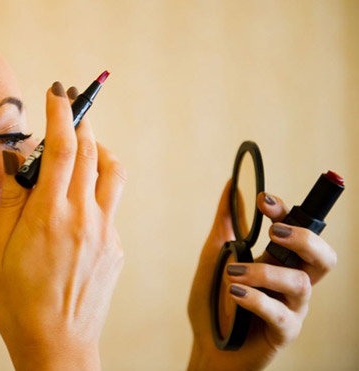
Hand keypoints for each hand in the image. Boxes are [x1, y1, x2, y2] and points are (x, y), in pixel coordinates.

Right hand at [0, 82, 125, 370]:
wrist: (56, 344)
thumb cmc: (18, 301)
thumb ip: (11, 200)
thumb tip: (18, 162)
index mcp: (50, 215)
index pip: (62, 149)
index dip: (62, 114)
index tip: (58, 92)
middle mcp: (84, 218)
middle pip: (92, 152)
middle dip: (81, 122)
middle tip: (71, 107)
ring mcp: (105, 232)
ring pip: (112, 173)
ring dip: (100, 151)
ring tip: (84, 148)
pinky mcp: (115, 247)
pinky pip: (111, 205)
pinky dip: (97, 189)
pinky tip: (79, 204)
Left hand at [187, 180, 336, 369]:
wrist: (206, 346)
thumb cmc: (213, 302)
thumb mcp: (214, 256)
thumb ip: (226, 223)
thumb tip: (232, 185)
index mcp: (278, 261)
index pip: (298, 231)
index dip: (287, 212)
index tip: (262, 200)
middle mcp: (290, 282)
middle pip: (324, 257)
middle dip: (305, 239)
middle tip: (274, 233)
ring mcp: (291, 308)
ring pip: (302, 283)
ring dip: (266, 272)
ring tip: (233, 273)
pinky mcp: (283, 333)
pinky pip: (281, 314)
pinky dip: (257, 299)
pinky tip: (235, 292)